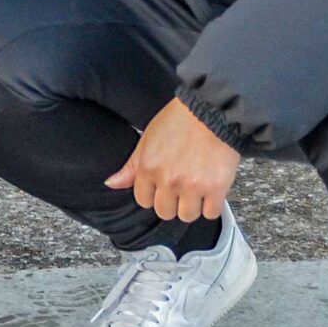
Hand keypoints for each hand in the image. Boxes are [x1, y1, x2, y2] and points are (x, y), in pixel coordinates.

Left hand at [107, 99, 242, 223]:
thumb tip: (111, 184)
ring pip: (186, 216)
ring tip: (197, 190)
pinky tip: (211, 192)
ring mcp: (192, 186)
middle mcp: (168, 181)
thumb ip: (131, 166)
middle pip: (164, 212)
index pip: (143, 200)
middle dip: (172, 203)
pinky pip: (210, 213)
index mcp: (149, 169)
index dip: (154, 194)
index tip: (163, 186)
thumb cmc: (181, 120)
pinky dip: (212, 206)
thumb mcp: (147, 139)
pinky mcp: (216, 188)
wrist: (213, 110)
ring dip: (192, 206)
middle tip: (181, 188)